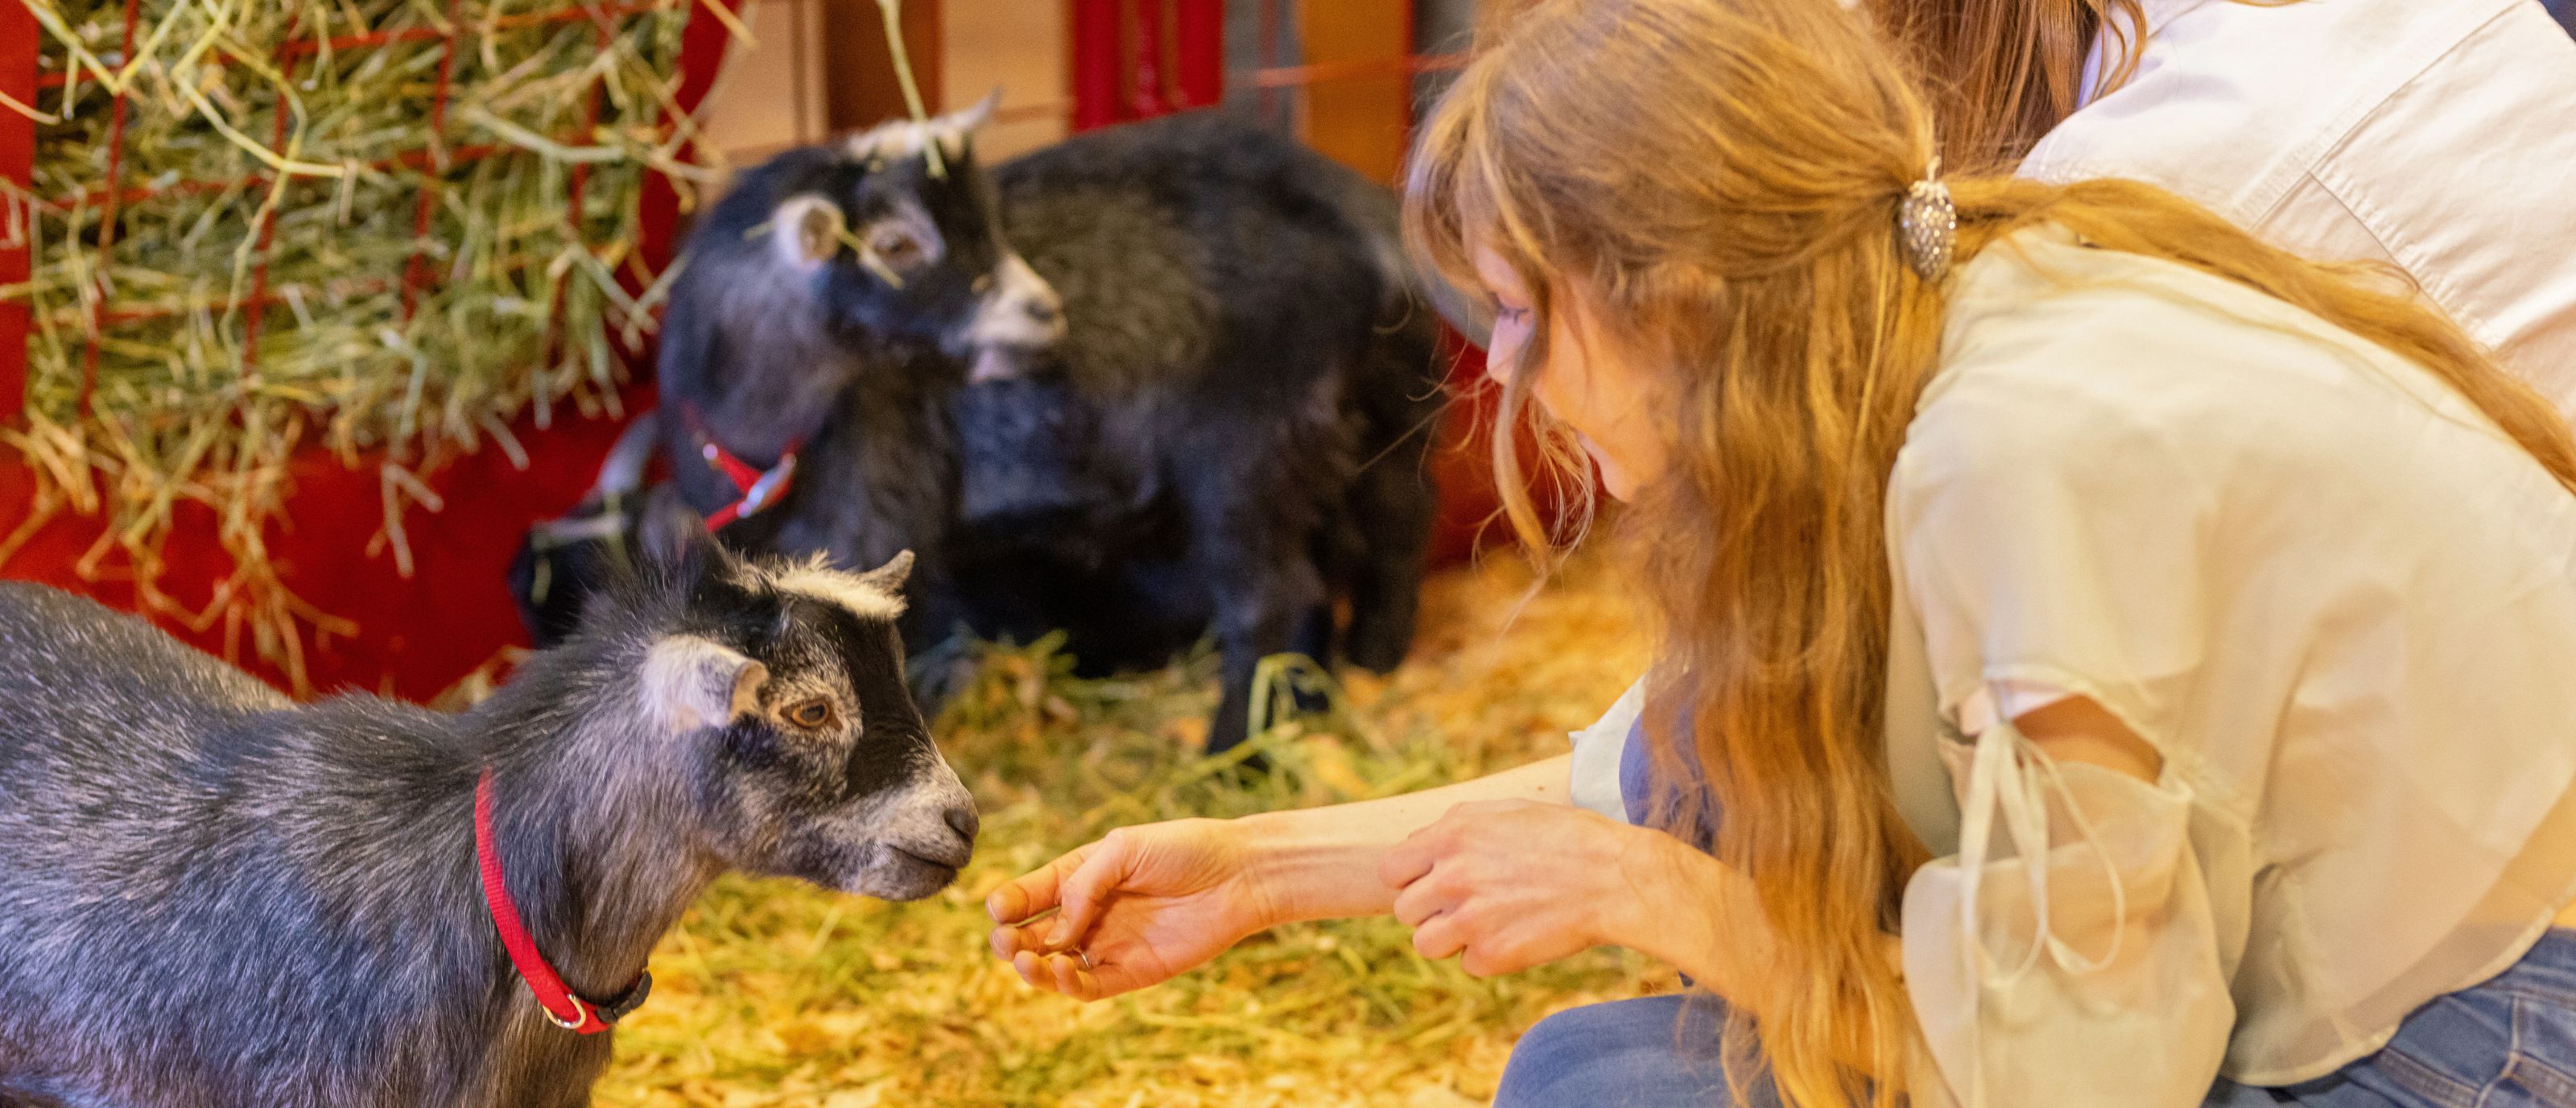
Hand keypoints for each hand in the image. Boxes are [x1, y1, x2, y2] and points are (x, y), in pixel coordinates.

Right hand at [986, 819, 1277, 1000]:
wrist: (1239, 875)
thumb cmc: (1185, 849)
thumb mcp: (1125, 849)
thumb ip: (1084, 885)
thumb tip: (1057, 931)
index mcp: (1082, 876)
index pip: (1032, 893)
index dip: (1009, 903)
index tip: (998, 908)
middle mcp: (1089, 913)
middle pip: (1035, 934)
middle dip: (1009, 940)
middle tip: (1003, 942)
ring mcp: (1108, 944)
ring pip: (1055, 965)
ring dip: (1032, 968)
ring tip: (1025, 960)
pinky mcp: (1131, 972)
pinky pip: (1090, 986)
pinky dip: (1068, 984)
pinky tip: (1062, 968)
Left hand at [1379, 799, 1703, 976]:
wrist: (1613, 878)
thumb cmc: (1563, 837)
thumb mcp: (1503, 812)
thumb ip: (1452, 829)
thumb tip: (1415, 848)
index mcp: (1450, 837)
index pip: (1390, 870)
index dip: (1410, 878)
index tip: (1432, 882)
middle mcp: (1452, 878)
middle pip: (1405, 911)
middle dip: (1431, 909)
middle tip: (1467, 904)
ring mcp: (1470, 920)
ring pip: (1425, 945)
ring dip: (1449, 939)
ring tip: (1485, 924)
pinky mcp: (1493, 955)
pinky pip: (1468, 964)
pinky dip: (1488, 956)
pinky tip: (1517, 934)